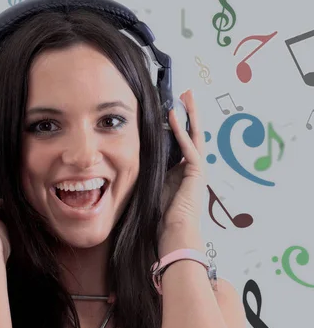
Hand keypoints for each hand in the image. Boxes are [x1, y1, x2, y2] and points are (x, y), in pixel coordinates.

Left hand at [159, 89, 206, 233]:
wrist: (173, 233)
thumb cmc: (161, 217)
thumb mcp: (151, 187)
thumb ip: (148, 172)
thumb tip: (130, 160)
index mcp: (182, 172)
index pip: (181, 142)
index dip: (177, 124)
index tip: (172, 108)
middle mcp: (192, 168)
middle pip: (193, 134)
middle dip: (189, 113)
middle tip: (187, 94)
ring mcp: (197, 169)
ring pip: (195, 135)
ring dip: (190, 114)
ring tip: (187, 95)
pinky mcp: (197, 171)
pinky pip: (189, 146)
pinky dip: (181, 130)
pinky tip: (175, 115)